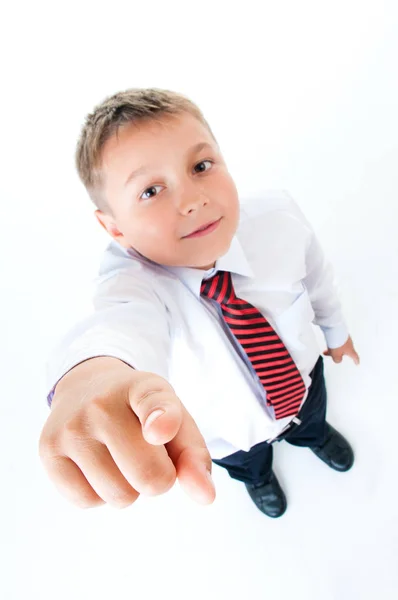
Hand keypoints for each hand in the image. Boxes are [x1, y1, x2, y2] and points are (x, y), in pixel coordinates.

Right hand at [39, 357, 214, 508]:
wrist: (87, 389)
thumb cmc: (142, 413)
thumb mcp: (175, 421)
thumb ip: (194, 456)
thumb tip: (205, 497)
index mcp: (143, 387)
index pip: (154, 404)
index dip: (161, 420)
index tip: (159, 431)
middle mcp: (102, 403)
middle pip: (149, 476)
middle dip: (159, 478)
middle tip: (146, 453)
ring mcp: (71, 426)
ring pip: (120, 497)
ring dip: (129, 488)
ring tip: (119, 456)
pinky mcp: (47, 450)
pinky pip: (87, 501)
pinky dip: (100, 494)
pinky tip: (97, 465)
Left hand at [323, 335, 359, 364]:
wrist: (334, 328)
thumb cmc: (337, 342)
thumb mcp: (336, 356)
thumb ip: (338, 360)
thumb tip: (338, 360)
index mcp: (351, 350)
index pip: (355, 357)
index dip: (356, 361)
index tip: (357, 363)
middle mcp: (350, 343)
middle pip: (346, 351)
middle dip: (338, 354)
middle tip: (331, 355)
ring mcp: (346, 337)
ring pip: (341, 345)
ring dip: (334, 348)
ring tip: (327, 348)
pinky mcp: (341, 332)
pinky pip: (338, 340)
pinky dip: (334, 342)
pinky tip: (329, 342)